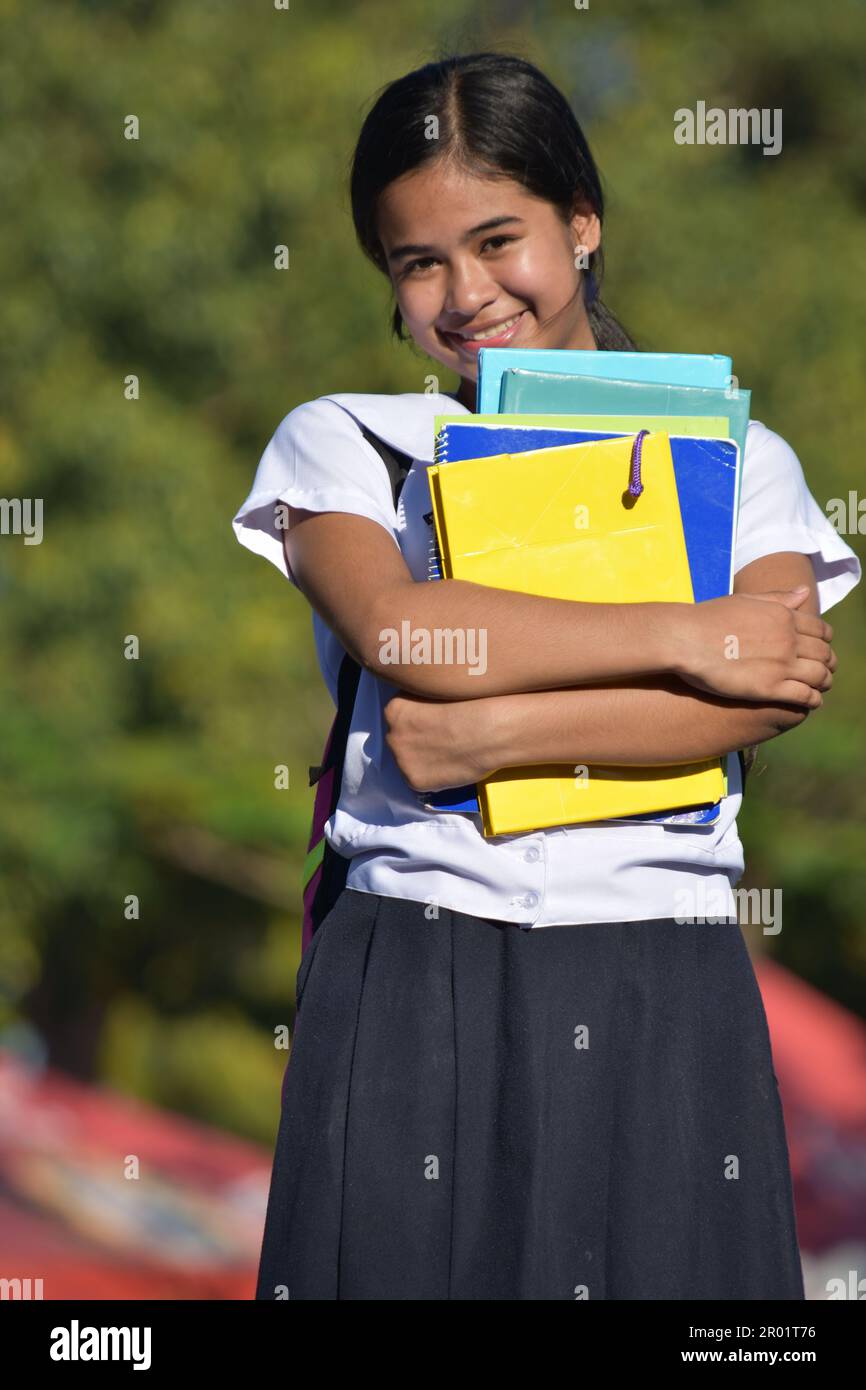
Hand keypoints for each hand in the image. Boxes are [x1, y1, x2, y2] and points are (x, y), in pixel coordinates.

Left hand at [383, 691, 493, 791]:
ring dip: (422, 760)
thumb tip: (422, 716)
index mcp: (394, 710)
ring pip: (408, 762)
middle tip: (440, 741)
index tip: (433, 722)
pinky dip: (432, 777)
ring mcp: (401, 760)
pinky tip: (449, 768)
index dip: (417, 721)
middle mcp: (392, 736)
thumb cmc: (470, 704)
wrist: (488, 732)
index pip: (397, 717)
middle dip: (415, 741)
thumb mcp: (437, 693)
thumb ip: (421, 705)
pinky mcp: (414, 781)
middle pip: (399, 740)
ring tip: (447, 755)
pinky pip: (419, 780)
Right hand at [674, 587, 835, 704]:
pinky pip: (804, 696)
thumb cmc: (708, 618)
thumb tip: (805, 591)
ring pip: (819, 676)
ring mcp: (781, 664)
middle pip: (824, 654)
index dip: (825, 642)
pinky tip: (810, 702)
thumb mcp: (746, 601)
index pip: (821, 631)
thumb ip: (778, 598)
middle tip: (825, 671)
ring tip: (820, 689)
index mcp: (783, 616)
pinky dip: (813, 700)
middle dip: (828, 664)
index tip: (820, 650)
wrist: (684, 638)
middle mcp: (788, 639)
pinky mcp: (769, 688)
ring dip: (824, 683)